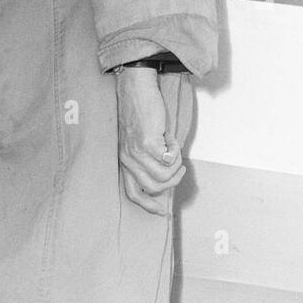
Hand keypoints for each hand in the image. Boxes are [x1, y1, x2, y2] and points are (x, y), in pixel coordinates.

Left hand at [115, 67, 185, 215]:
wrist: (136, 90)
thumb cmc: (140, 113)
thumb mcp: (138, 141)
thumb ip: (147, 159)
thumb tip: (165, 176)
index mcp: (124, 161)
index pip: (132, 193)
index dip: (148, 205)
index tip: (162, 212)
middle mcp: (127, 159)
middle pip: (152, 188)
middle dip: (172, 182)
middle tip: (179, 168)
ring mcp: (136, 152)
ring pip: (163, 176)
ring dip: (175, 164)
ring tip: (174, 148)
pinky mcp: (148, 143)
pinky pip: (169, 159)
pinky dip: (175, 151)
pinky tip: (170, 138)